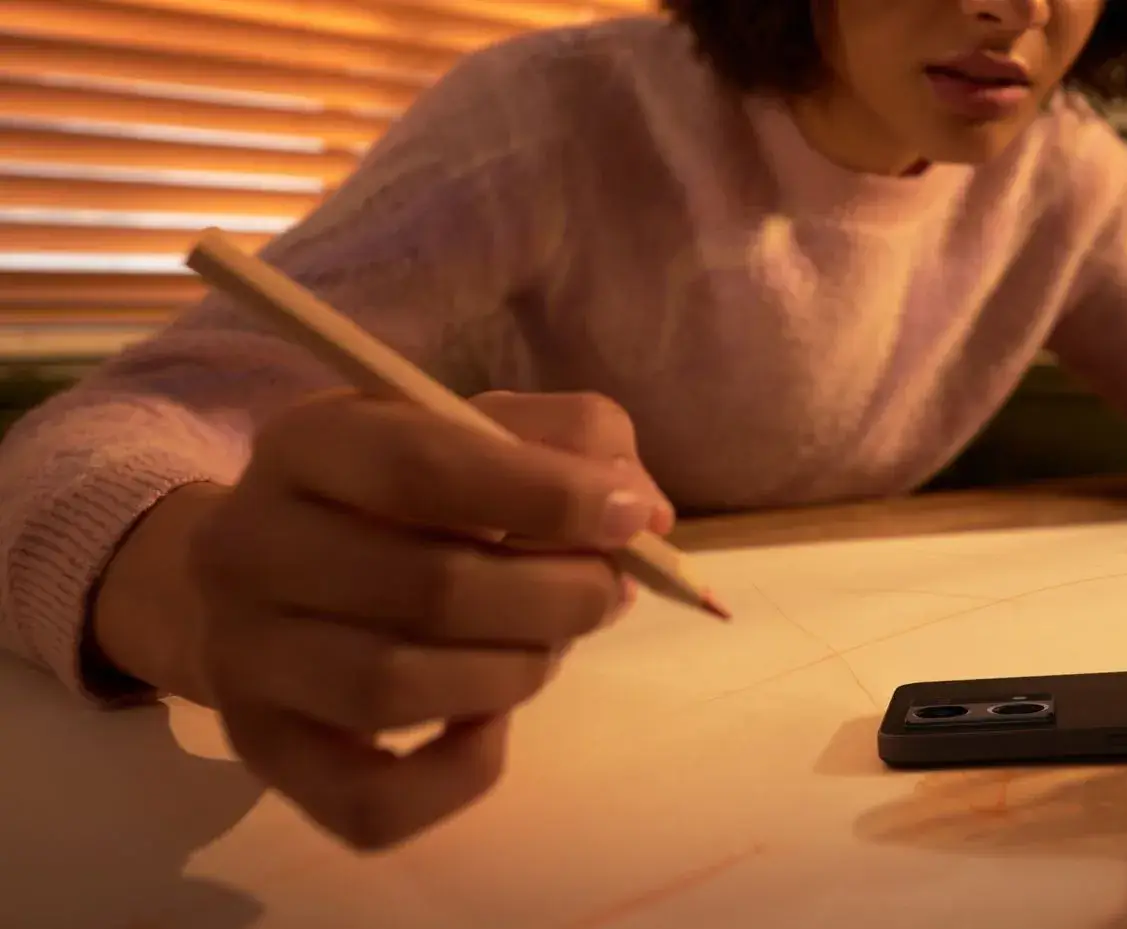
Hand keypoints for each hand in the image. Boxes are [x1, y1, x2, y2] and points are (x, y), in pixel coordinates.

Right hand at [188, 389, 672, 850]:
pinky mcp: (263, 753)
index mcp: (308, 442)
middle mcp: (248, 546)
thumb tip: (642, 508)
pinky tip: (489, 724)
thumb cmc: (399, 494)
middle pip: (426, 587)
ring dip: (516, 672)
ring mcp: (244, 659)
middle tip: (606, 592)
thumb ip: (572, 440)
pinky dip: (459, 774)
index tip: (628, 518)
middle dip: (555, 596)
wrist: (265, 576)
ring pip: (397, 690)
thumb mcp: (476, 428)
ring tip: (549, 646)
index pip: (423, 465)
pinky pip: (372, 803)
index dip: (548, 496)